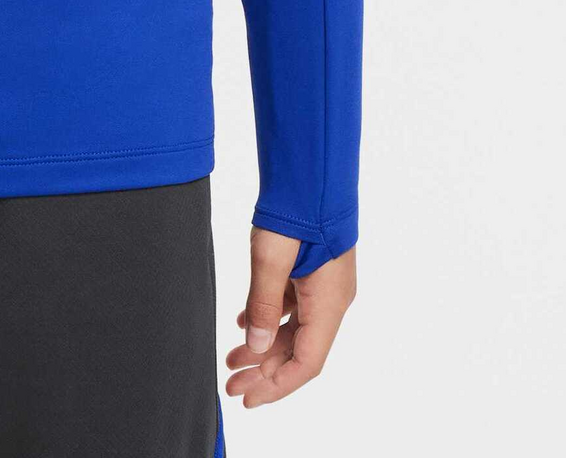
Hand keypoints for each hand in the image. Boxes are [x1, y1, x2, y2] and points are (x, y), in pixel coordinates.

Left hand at [223, 225, 355, 407]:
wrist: (313, 170)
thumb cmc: (297, 208)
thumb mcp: (271, 257)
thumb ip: (262, 303)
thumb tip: (253, 344)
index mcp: (330, 303)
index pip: (306, 363)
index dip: (276, 385)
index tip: (247, 396)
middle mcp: (333, 300)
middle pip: (300, 350)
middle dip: (265, 370)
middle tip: (231, 383)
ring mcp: (327, 285)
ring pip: (295, 329)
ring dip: (264, 345)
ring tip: (231, 356)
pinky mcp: (317, 270)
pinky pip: (294, 307)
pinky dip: (269, 318)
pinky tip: (242, 321)